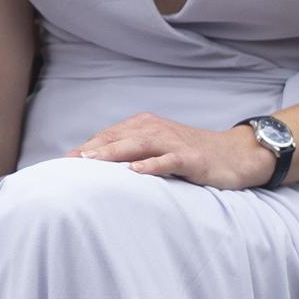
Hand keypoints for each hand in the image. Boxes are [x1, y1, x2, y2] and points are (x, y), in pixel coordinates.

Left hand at [71, 112, 278, 188]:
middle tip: (65, 165)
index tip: (60, 164)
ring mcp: (174, 143)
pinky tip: (135, 172)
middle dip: (89, 151)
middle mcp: (156, 129)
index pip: (108, 137)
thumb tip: (100, 169)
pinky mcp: (191, 157)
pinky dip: (151, 165)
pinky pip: (168, 160)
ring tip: (90, 163)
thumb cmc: (193, 155)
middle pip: (116, 138)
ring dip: (112, 153)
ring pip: (138, 145)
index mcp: (144, 127)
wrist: (237, 154)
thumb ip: (132, 154)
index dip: (84, 149)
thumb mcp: (159, 150)